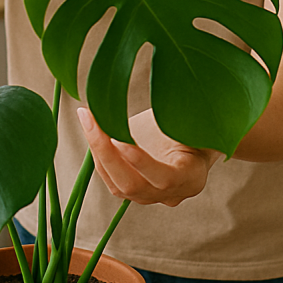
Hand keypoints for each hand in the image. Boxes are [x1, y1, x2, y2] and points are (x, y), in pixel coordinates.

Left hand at [77, 107, 220, 207]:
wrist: (194, 141)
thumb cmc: (194, 124)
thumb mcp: (190, 118)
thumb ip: (176, 115)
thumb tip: (161, 85)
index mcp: (191, 178)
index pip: (165, 178)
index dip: (141, 162)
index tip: (118, 139)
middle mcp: (170, 195)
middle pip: (133, 185)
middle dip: (107, 153)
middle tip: (91, 121)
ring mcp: (150, 197)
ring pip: (117, 185)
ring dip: (98, 151)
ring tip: (88, 120)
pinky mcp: (133, 193)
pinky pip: (111, 179)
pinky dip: (99, 155)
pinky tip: (91, 129)